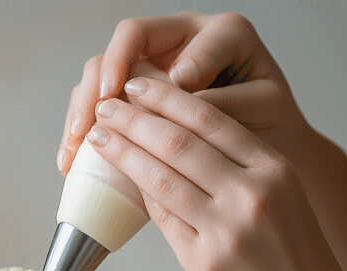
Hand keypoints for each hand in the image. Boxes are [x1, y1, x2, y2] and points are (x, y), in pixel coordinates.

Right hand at [58, 12, 310, 175]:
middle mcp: (183, 42)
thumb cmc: (273, 132)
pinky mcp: (138, 104)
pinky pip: (100, 107)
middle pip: (125, 44)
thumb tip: (180, 91)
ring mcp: (156, 70)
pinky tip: (71, 162)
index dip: (137, 65)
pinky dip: (82, 133)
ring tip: (76, 148)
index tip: (146, 97)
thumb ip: (225, 99)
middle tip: (98, 118)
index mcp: (218, 33)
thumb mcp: (260, 111)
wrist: (275, 156)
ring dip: (83, 108)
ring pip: (103, 73)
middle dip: (103, 81)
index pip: (168, 31)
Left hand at [86, 78, 346, 270]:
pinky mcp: (205, 267)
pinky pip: (163, 222)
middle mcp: (250, 195)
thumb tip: (178, 145)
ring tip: (100, 138)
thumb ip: (240, 171)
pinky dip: (140, 198)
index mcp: (273, 170)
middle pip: (179, 143)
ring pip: (162, 179)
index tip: (138, 86)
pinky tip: (121, 182)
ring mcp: (225, 232)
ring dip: (124, 154)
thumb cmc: (295, 261)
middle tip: (106, 106)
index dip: (167, 98)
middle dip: (135, 119)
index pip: (211, 120)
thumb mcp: (281, 199)